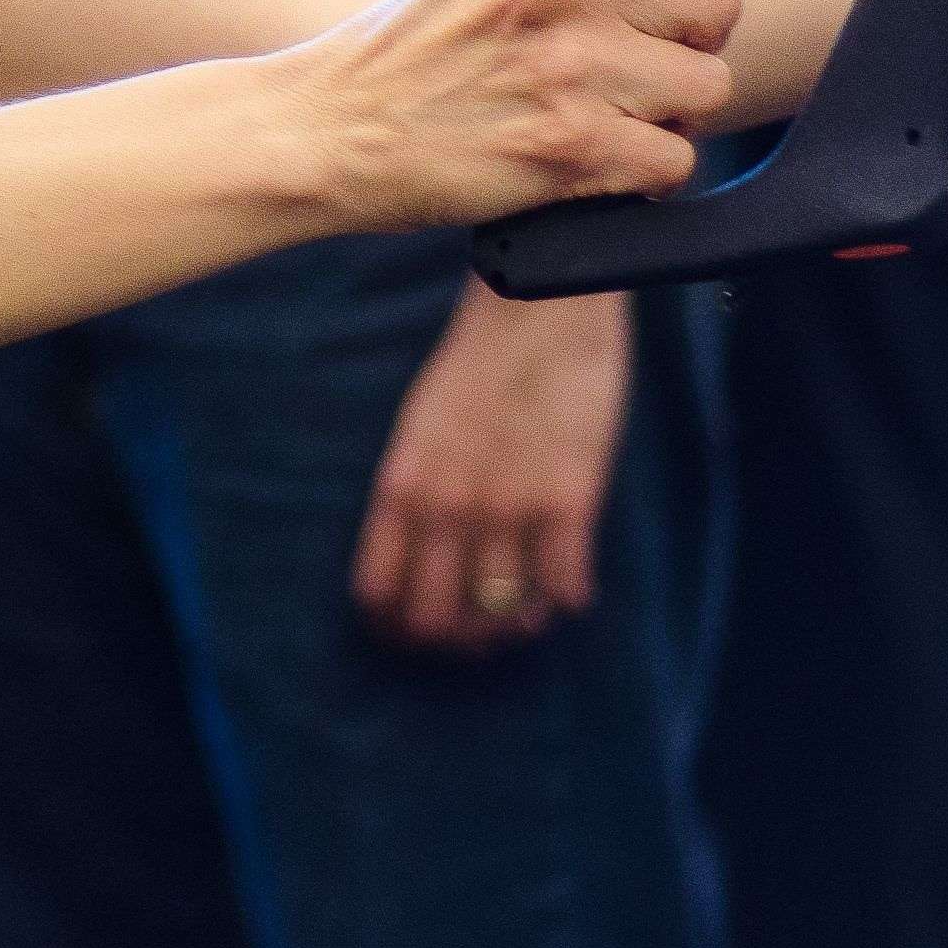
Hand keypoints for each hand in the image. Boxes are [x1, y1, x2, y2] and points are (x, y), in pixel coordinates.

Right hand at [294, 0, 880, 232]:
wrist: (331, 122)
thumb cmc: (420, 37)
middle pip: (715, 9)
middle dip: (686, 43)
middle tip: (613, 58)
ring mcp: (569, 63)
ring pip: (702, 91)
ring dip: (663, 113)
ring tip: (585, 108)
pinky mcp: (570, 145)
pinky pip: (671, 162)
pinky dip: (639, 171)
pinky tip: (577, 157)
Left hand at [352, 284, 628, 647]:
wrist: (540, 307)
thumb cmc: (479, 364)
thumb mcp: (421, 429)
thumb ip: (416, 494)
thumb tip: (422, 561)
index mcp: (402, 486)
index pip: (377, 594)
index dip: (395, 628)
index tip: (419, 631)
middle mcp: (447, 507)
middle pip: (435, 622)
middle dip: (456, 640)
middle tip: (481, 631)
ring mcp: (507, 508)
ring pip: (502, 617)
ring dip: (516, 624)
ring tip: (529, 609)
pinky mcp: (567, 501)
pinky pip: (563, 590)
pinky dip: (566, 598)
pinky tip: (570, 582)